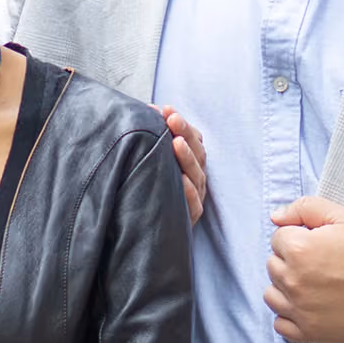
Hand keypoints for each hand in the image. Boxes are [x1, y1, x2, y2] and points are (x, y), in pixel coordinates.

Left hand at [151, 103, 208, 222]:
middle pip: (196, 152)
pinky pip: (194, 204)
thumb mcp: (151, 164)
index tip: (165, 108)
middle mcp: (194, 178)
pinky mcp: (190, 218)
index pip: (192, 139)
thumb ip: (153, 142)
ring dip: (187, 157)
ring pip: (197, 174)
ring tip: (176, 142)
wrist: (147, 234)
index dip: (181, 123)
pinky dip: (189, 191)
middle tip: (172, 118)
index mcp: (188, 163)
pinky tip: (181, 179)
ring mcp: (195, 197)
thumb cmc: (148, 190)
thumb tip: (146, 111)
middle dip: (184, 133)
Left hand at [265, 196, 343, 342]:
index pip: (278, 238)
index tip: (320, 244)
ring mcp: (300, 309)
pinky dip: (289, 315)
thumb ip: (305, 208)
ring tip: (313, 284)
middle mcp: (293, 281)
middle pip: (273, 265)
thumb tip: (276, 217)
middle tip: (321, 263)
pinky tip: (308, 306)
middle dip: (291, 260)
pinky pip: (281, 324)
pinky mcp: (309, 332)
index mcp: (299, 249)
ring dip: (285, 287)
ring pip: (271, 294)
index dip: (299, 237)